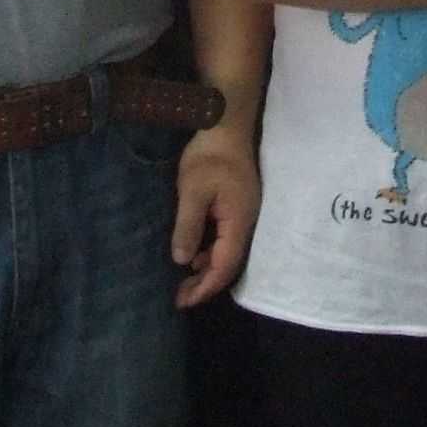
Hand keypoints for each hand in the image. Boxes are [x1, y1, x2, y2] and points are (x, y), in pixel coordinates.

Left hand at [173, 132, 260, 308]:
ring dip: (207, 269)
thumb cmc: (209, 156)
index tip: (183, 301)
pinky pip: (226, 239)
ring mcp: (245, 215)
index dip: (205, 287)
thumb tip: (182, 261)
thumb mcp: (192, 191)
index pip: (224, 265)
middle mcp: (247, 223)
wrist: (226, 125)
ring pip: (228, 252)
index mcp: (238, 222)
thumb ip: (188, 227)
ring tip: (184, 281)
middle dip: (205, 284)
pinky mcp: (238, 207)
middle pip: (229, 264)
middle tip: (179, 298)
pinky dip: (210, 252)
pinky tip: (194, 254)